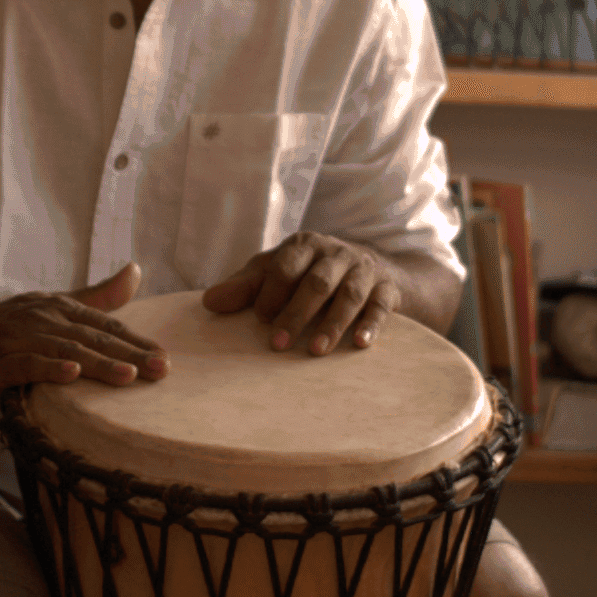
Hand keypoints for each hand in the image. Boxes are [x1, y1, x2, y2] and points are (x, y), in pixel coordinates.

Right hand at [0, 262, 159, 401]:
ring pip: (65, 352)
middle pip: (92, 339)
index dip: (136, 341)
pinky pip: (26, 365)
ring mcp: (19, 341)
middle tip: (161, 369)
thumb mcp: (52, 306)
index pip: (105, 327)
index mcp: (58, 309)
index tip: (166, 357)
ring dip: (97, 363)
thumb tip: (137, 271)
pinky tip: (70, 376)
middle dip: (129, 354)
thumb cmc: (4, 326)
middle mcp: (42, 321)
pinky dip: (49, 370)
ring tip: (128, 375)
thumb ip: (96, 296)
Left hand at [203, 232, 400, 356]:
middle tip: (278, 344)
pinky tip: (360, 345)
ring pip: (349, 295)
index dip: (271, 292)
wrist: (372, 267)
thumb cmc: (311, 272)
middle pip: (317, 282)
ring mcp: (364, 270)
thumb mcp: (276, 271)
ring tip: (316, 351)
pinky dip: (372, 324)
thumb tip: (208, 303)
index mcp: (305, 245)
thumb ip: (245, 286)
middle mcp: (336, 254)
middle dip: (297, 313)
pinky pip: (381, 306)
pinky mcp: (387, 289)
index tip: (259, 319)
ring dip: (333, 324)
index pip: (285, 265)